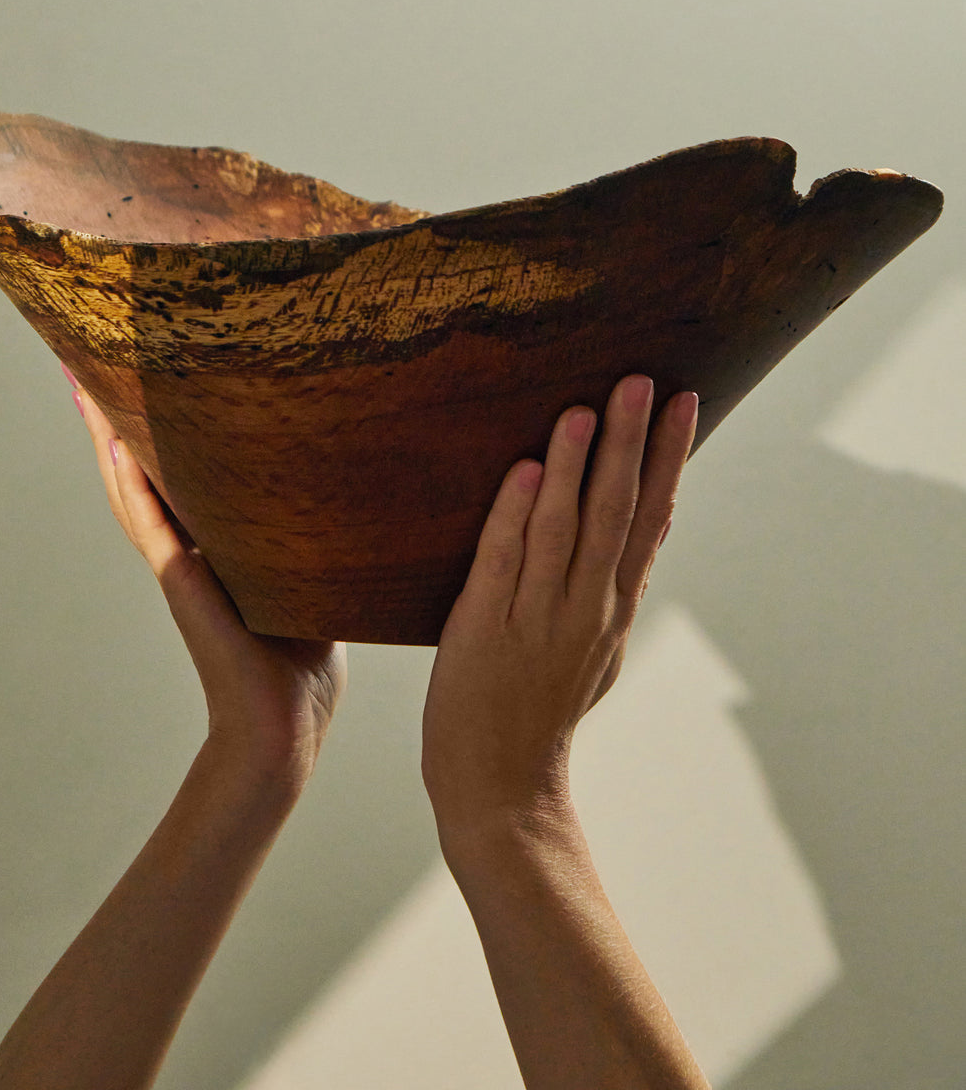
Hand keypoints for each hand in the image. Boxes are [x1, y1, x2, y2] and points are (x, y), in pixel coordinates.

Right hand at [65, 367, 346, 788]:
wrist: (284, 726)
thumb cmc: (303, 659)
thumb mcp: (311, 576)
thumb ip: (314, 534)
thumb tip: (357, 488)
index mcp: (214, 541)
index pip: (176, 469)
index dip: (153, 421)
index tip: (138, 368)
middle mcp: (187, 547)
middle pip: (140, 467)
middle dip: (115, 415)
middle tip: (87, 356)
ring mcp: (179, 565)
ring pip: (133, 488)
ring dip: (107, 438)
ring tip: (83, 385)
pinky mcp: (185, 586)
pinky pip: (152, 528)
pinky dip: (132, 488)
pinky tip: (116, 449)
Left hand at [421, 375, 697, 837]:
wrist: (500, 788)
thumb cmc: (543, 710)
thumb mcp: (598, 648)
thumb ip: (620, 585)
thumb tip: (655, 521)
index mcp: (612, 608)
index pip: (650, 519)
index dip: (669, 458)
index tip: (686, 402)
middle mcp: (584, 608)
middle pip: (615, 512)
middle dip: (630, 443)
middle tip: (643, 380)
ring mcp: (535, 619)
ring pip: (562, 529)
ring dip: (574, 467)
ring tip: (584, 409)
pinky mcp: (482, 630)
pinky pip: (502, 563)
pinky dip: (514, 517)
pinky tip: (527, 472)